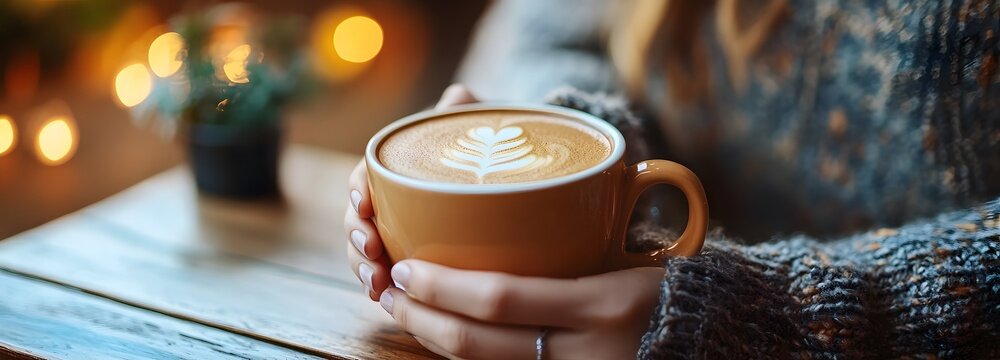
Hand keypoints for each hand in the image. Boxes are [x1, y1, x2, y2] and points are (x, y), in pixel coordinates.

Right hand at [345, 84, 478, 299]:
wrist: (507, 177)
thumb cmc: (485, 149)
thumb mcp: (476, 129)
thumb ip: (462, 112)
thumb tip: (456, 98)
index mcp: (397, 168)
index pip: (364, 176)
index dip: (358, 189)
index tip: (364, 203)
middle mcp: (391, 202)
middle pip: (358, 220)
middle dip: (356, 238)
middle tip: (372, 252)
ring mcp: (398, 233)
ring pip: (365, 253)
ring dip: (363, 269)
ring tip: (378, 285)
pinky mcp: (413, 260)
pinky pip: (389, 276)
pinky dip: (383, 289)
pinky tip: (386, 301)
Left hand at [345, 84, 662, 358]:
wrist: (705, 338)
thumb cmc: (667, 275)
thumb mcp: (631, 238)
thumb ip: (579, 210)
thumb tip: (513, 180)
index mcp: (603, 302)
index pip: (502, 299)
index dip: (442, 289)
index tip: (406, 268)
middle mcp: (587, 351)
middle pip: (481, 343)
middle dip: (422, 319)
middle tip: (390, 291)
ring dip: (433, 341)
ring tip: (402, 312)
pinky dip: (465, 356)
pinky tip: (441, 335)